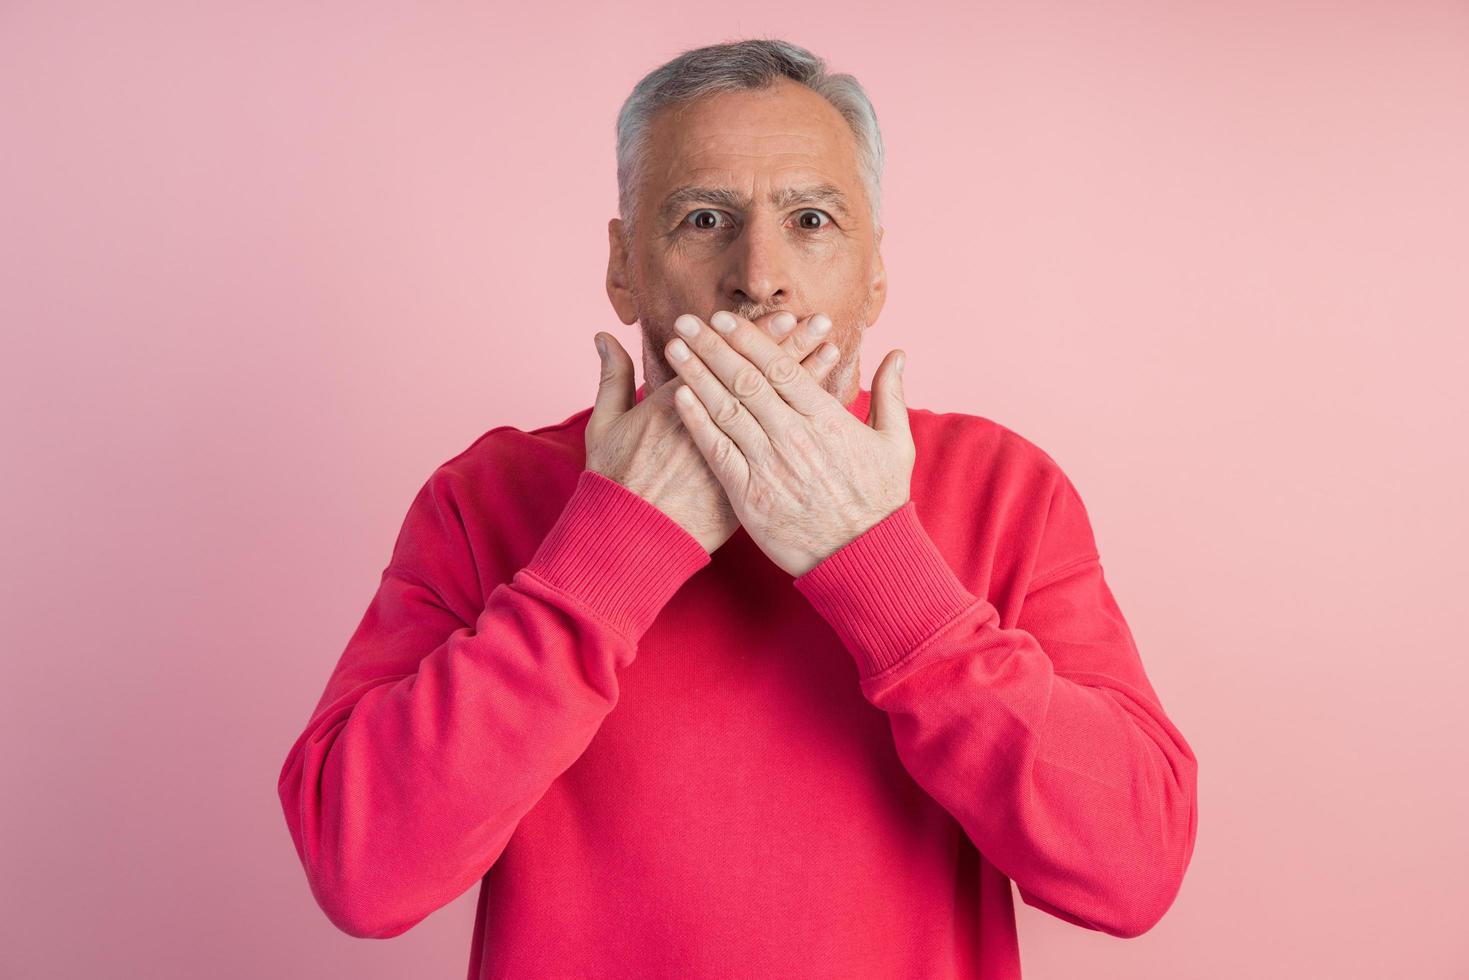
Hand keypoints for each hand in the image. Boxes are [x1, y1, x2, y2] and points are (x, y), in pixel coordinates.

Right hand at [585, 312, 845, 554]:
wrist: (632, 534)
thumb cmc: (616, 479)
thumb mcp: (605, 425)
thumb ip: (611, 377)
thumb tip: (603, 337)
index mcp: (681, 402)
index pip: (727, 360)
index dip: (756, 335)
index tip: (783, 314)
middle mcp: (714, 424)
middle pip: (762, 378)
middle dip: (793, 347)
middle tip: (820, 321)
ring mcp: (735, 456)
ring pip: (777, 409)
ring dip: (806, 379)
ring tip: (832, 350)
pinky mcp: (747, 483)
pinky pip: (784, 445)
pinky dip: (801, 426)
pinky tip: (823, 409)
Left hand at [663, 309, 913, 576]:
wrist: (863, 559)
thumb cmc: (880, 503)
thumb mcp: (896, 444)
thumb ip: (891, 395)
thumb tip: (897, 353)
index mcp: (826, 418)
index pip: (779, 367)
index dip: (749, 339)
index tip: (724, 318)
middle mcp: (793, 436)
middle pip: (745, 379)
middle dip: (713, 346)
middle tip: (686, 320)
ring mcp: (769, 465)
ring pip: (726, 409)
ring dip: (697, 375)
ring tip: (674, 349)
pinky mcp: (750, 495)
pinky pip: (718, 451)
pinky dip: (697, 422)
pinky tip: (679, 398)